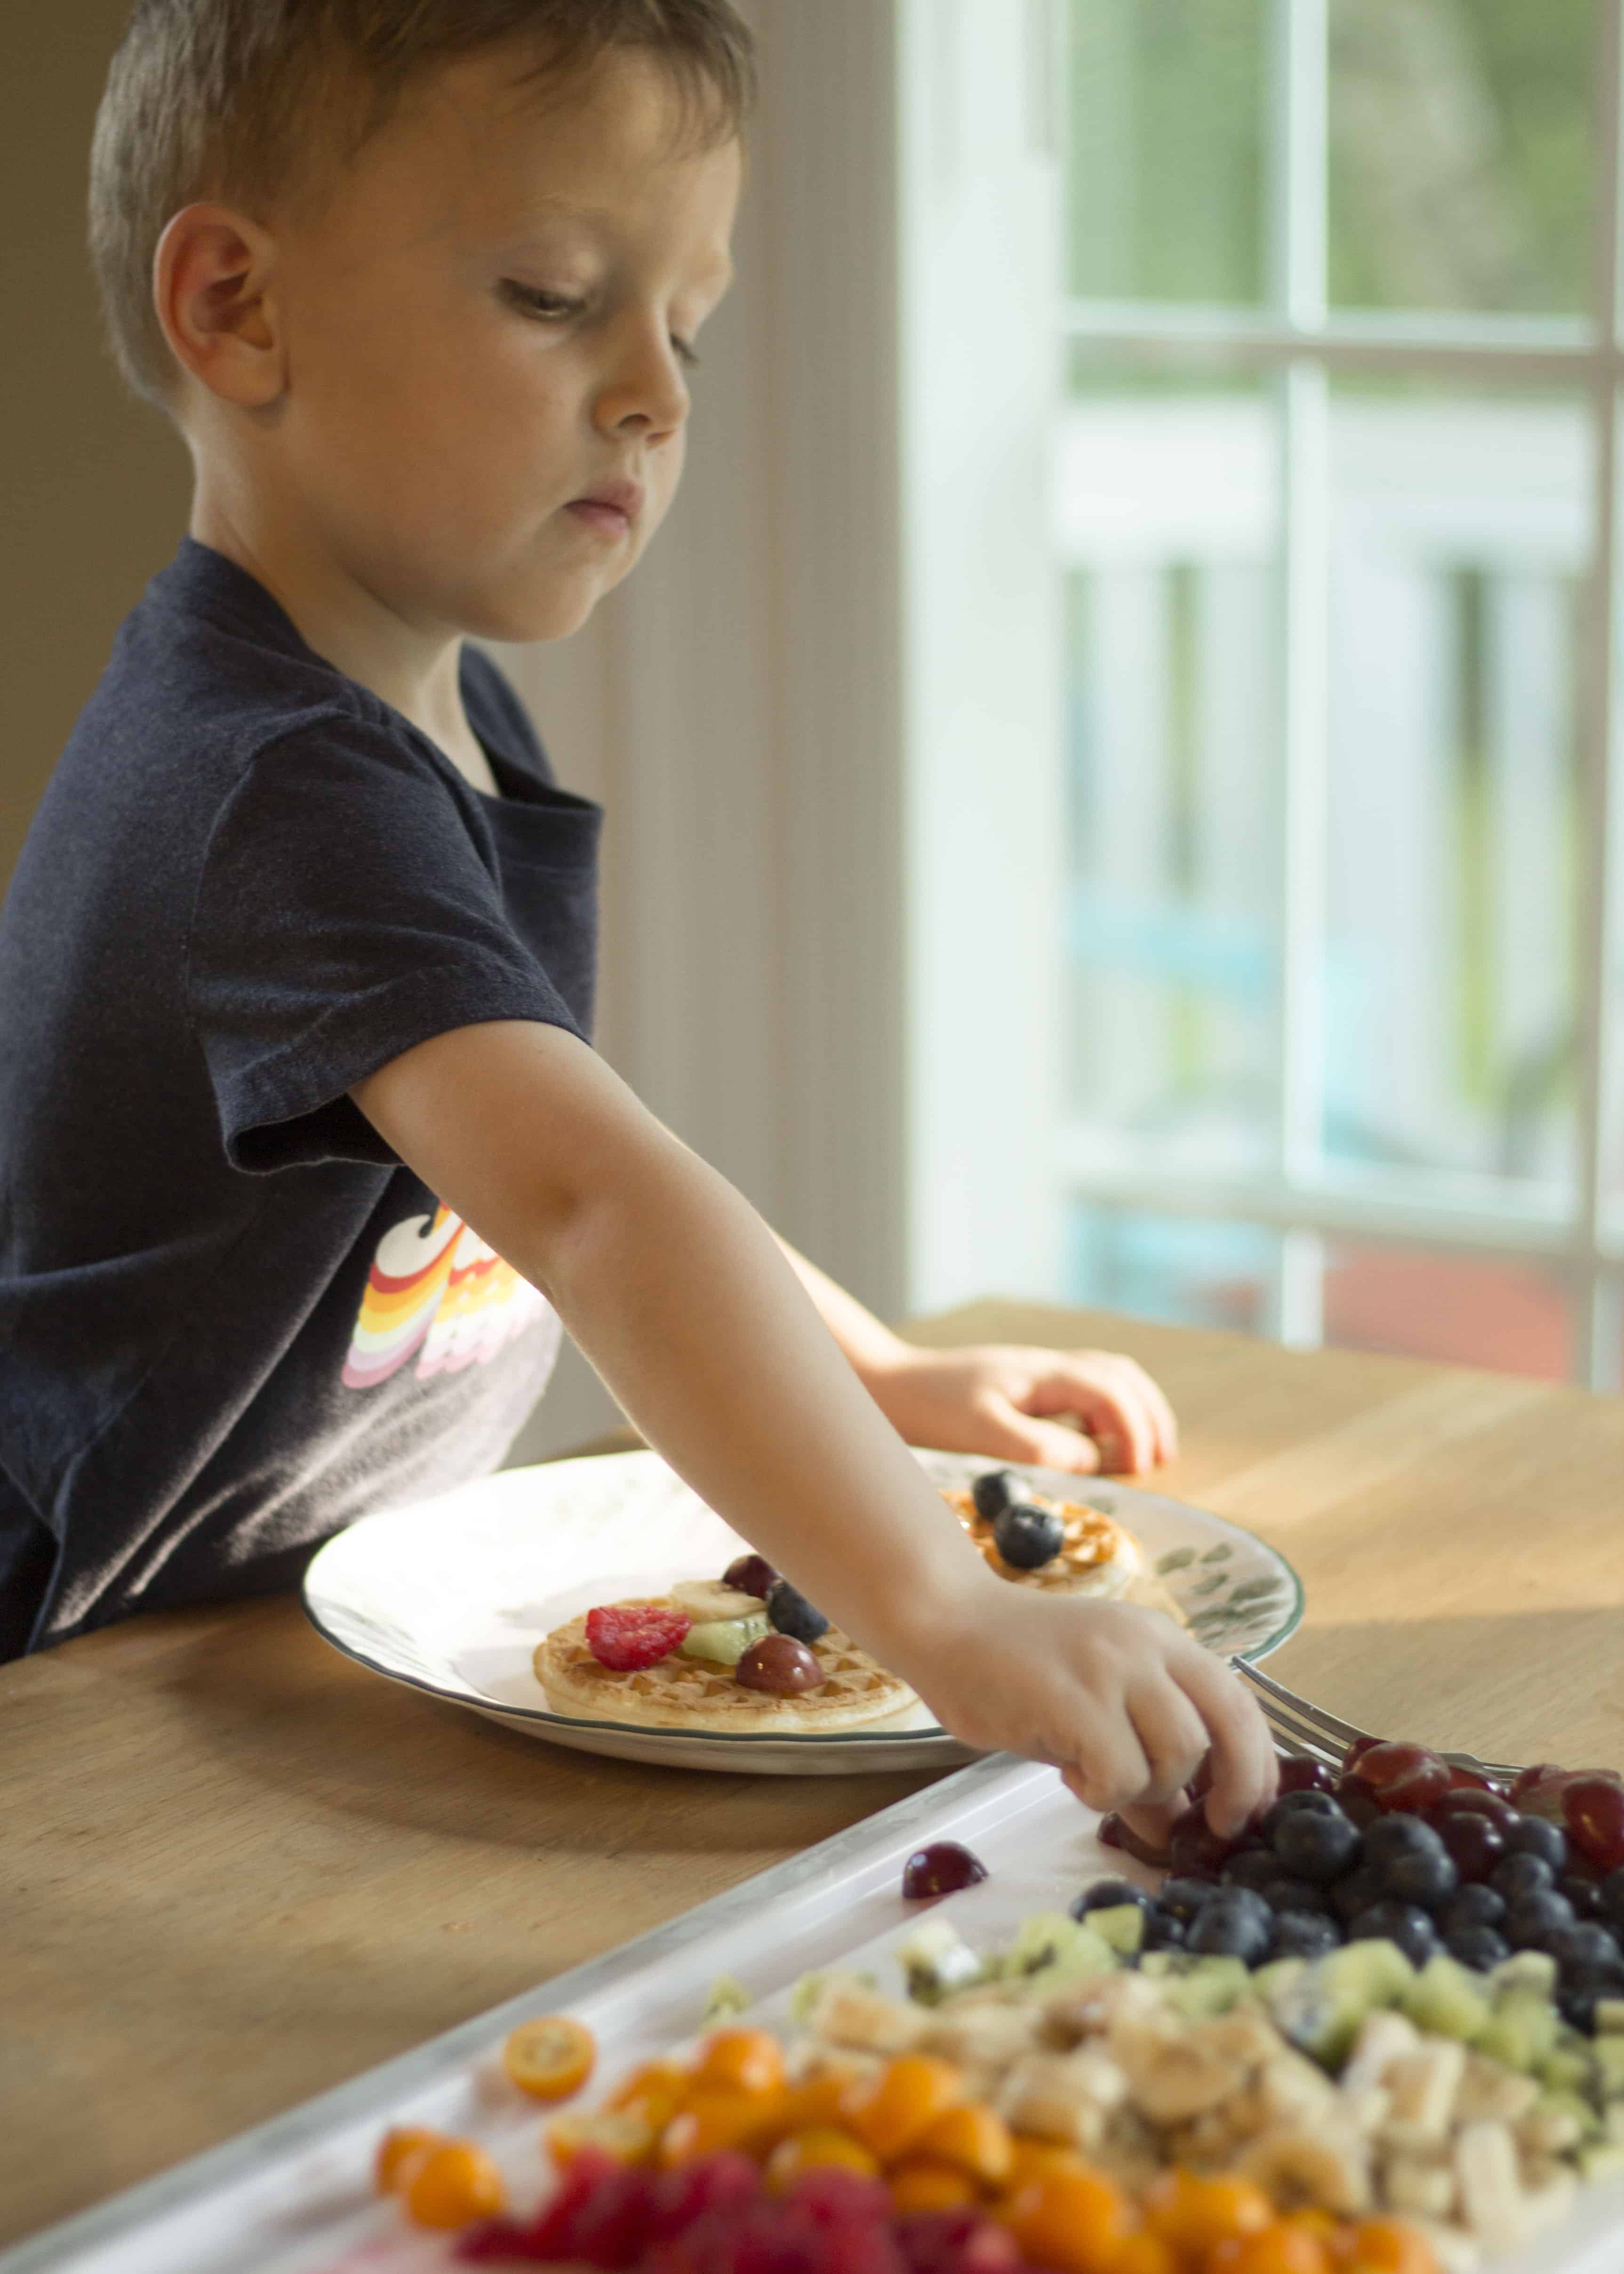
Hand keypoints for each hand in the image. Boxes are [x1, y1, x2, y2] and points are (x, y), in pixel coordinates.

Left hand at [863, 1342, 1177, 1474]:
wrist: (888, 1386)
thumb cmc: (929, 1409)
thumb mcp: (982, 1432)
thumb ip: (1039, 1446)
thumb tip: (1093, 1462)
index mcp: (1041, 1373)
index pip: (1109, 1390)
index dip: (1134, 1428)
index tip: (1140, 1469)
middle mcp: (1046, 1368)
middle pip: (1120, 1375)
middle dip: (1148, 1415)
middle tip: (1160, 1460)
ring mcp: (1037, 1376)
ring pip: (1106, 1378)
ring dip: (1132, 1411)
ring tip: (1144, 1454)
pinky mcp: (1025, 1390)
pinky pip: (1082, 1393)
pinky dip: (1104, 1416)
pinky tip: (1097, 1448)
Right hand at [907, 1589, 1275, 1838]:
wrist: (943, 1623)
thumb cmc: (1014, 1669)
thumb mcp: (1093, 1707)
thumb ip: (1142, 1756)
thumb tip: (1177, 1827)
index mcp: (1160, 1641)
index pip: (1239, 1702)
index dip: (1258, 1764)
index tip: (1245, 1812)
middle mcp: (1145, 1645)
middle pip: (1225, 1728)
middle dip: (1231, 1789)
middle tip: (1205, 1828)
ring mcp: (1109, 1667)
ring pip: (1177, 1754)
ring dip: (1148, 1790)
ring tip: (1100, 1780)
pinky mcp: (1071, 1697)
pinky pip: (1120, 1773)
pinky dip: (1103, 1794)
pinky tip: (1071, 1778)